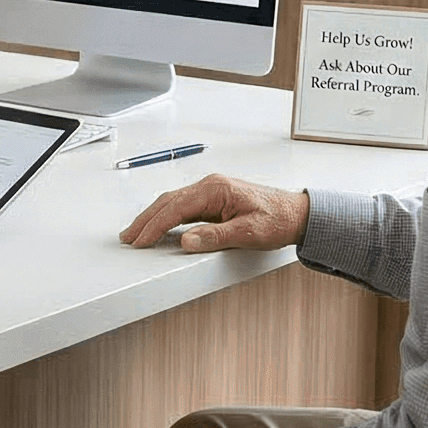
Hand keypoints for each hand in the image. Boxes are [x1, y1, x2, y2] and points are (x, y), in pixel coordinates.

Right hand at [120, 174, 308, 251]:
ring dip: (154, 218)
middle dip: (146, 220)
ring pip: (173, 203)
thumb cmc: (279, 220)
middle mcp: (210, 186)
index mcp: (215, 189)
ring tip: (137, 233)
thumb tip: (186, 241)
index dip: (155, 225)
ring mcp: (211, 193)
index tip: (141, 240)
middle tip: (129, 237)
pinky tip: (160, 227)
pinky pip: (184, 208)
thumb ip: (216, 236)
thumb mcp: (249, 232)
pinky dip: (167, 218)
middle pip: (168, 201)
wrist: (298, 214)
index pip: (175, 207)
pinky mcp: (214, 201)